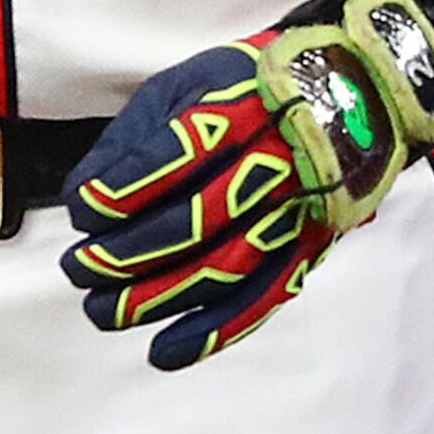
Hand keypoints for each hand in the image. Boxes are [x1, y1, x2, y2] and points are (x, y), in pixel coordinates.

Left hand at [63, 0, 433, 368]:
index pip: (176, 156)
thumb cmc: (252, 86)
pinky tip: (164, 351)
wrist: (355, 92)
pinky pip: (263, 298)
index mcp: (241, 110)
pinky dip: (213, 332)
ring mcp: (298, 211)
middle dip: (126, 254)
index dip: (123, 190)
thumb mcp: (189, 82)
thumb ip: (135, 136)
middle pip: (196, 221)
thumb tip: (84, 195)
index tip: (82, 211)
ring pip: (225, 268)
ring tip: (102, 313)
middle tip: (78, 269)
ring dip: (157, 298)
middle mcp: (276, 163)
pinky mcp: (310, 246)